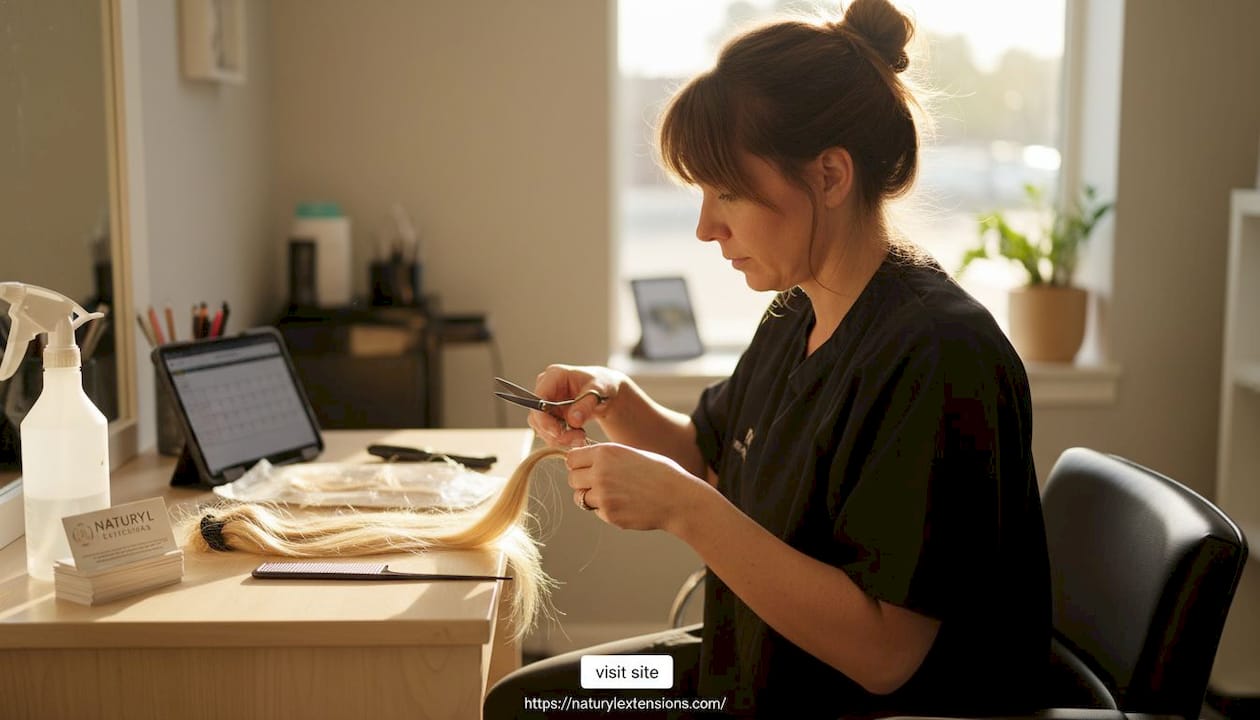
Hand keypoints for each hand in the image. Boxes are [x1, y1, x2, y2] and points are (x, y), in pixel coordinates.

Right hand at [530, 365, 625, 447]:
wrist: (606, 392)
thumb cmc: (602, 384)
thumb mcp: (598, 390)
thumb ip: (586, 404)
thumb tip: (573, 420)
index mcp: (554, 375)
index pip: (539, 399)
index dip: (544, 418)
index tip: (558, 433)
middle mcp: (546, 388)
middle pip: (538, 417)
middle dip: (555, 432)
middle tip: (577, 438)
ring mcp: (547, 403)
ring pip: (542, 428)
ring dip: (560, 438)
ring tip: (581, 438)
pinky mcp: (551, 416)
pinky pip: (550, 432)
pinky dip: (563, 439)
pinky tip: (578, 437)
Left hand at [564, 442, 709, 532]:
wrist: (678, 498)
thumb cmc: (659, 473)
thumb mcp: (631, 453)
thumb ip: (606, 457)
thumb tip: (582, 461)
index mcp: (606, 452)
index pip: (571, 458)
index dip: (578, 463)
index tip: (586, 467)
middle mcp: (600, 472)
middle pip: (572, 478)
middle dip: (582, 481)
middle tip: (600, 483)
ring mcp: (603, 496)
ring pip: (580, 497)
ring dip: (592, 497)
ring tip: (615, 494)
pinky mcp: (609, 515)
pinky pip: (596, 511)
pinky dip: (606, 510)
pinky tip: (626, 505)